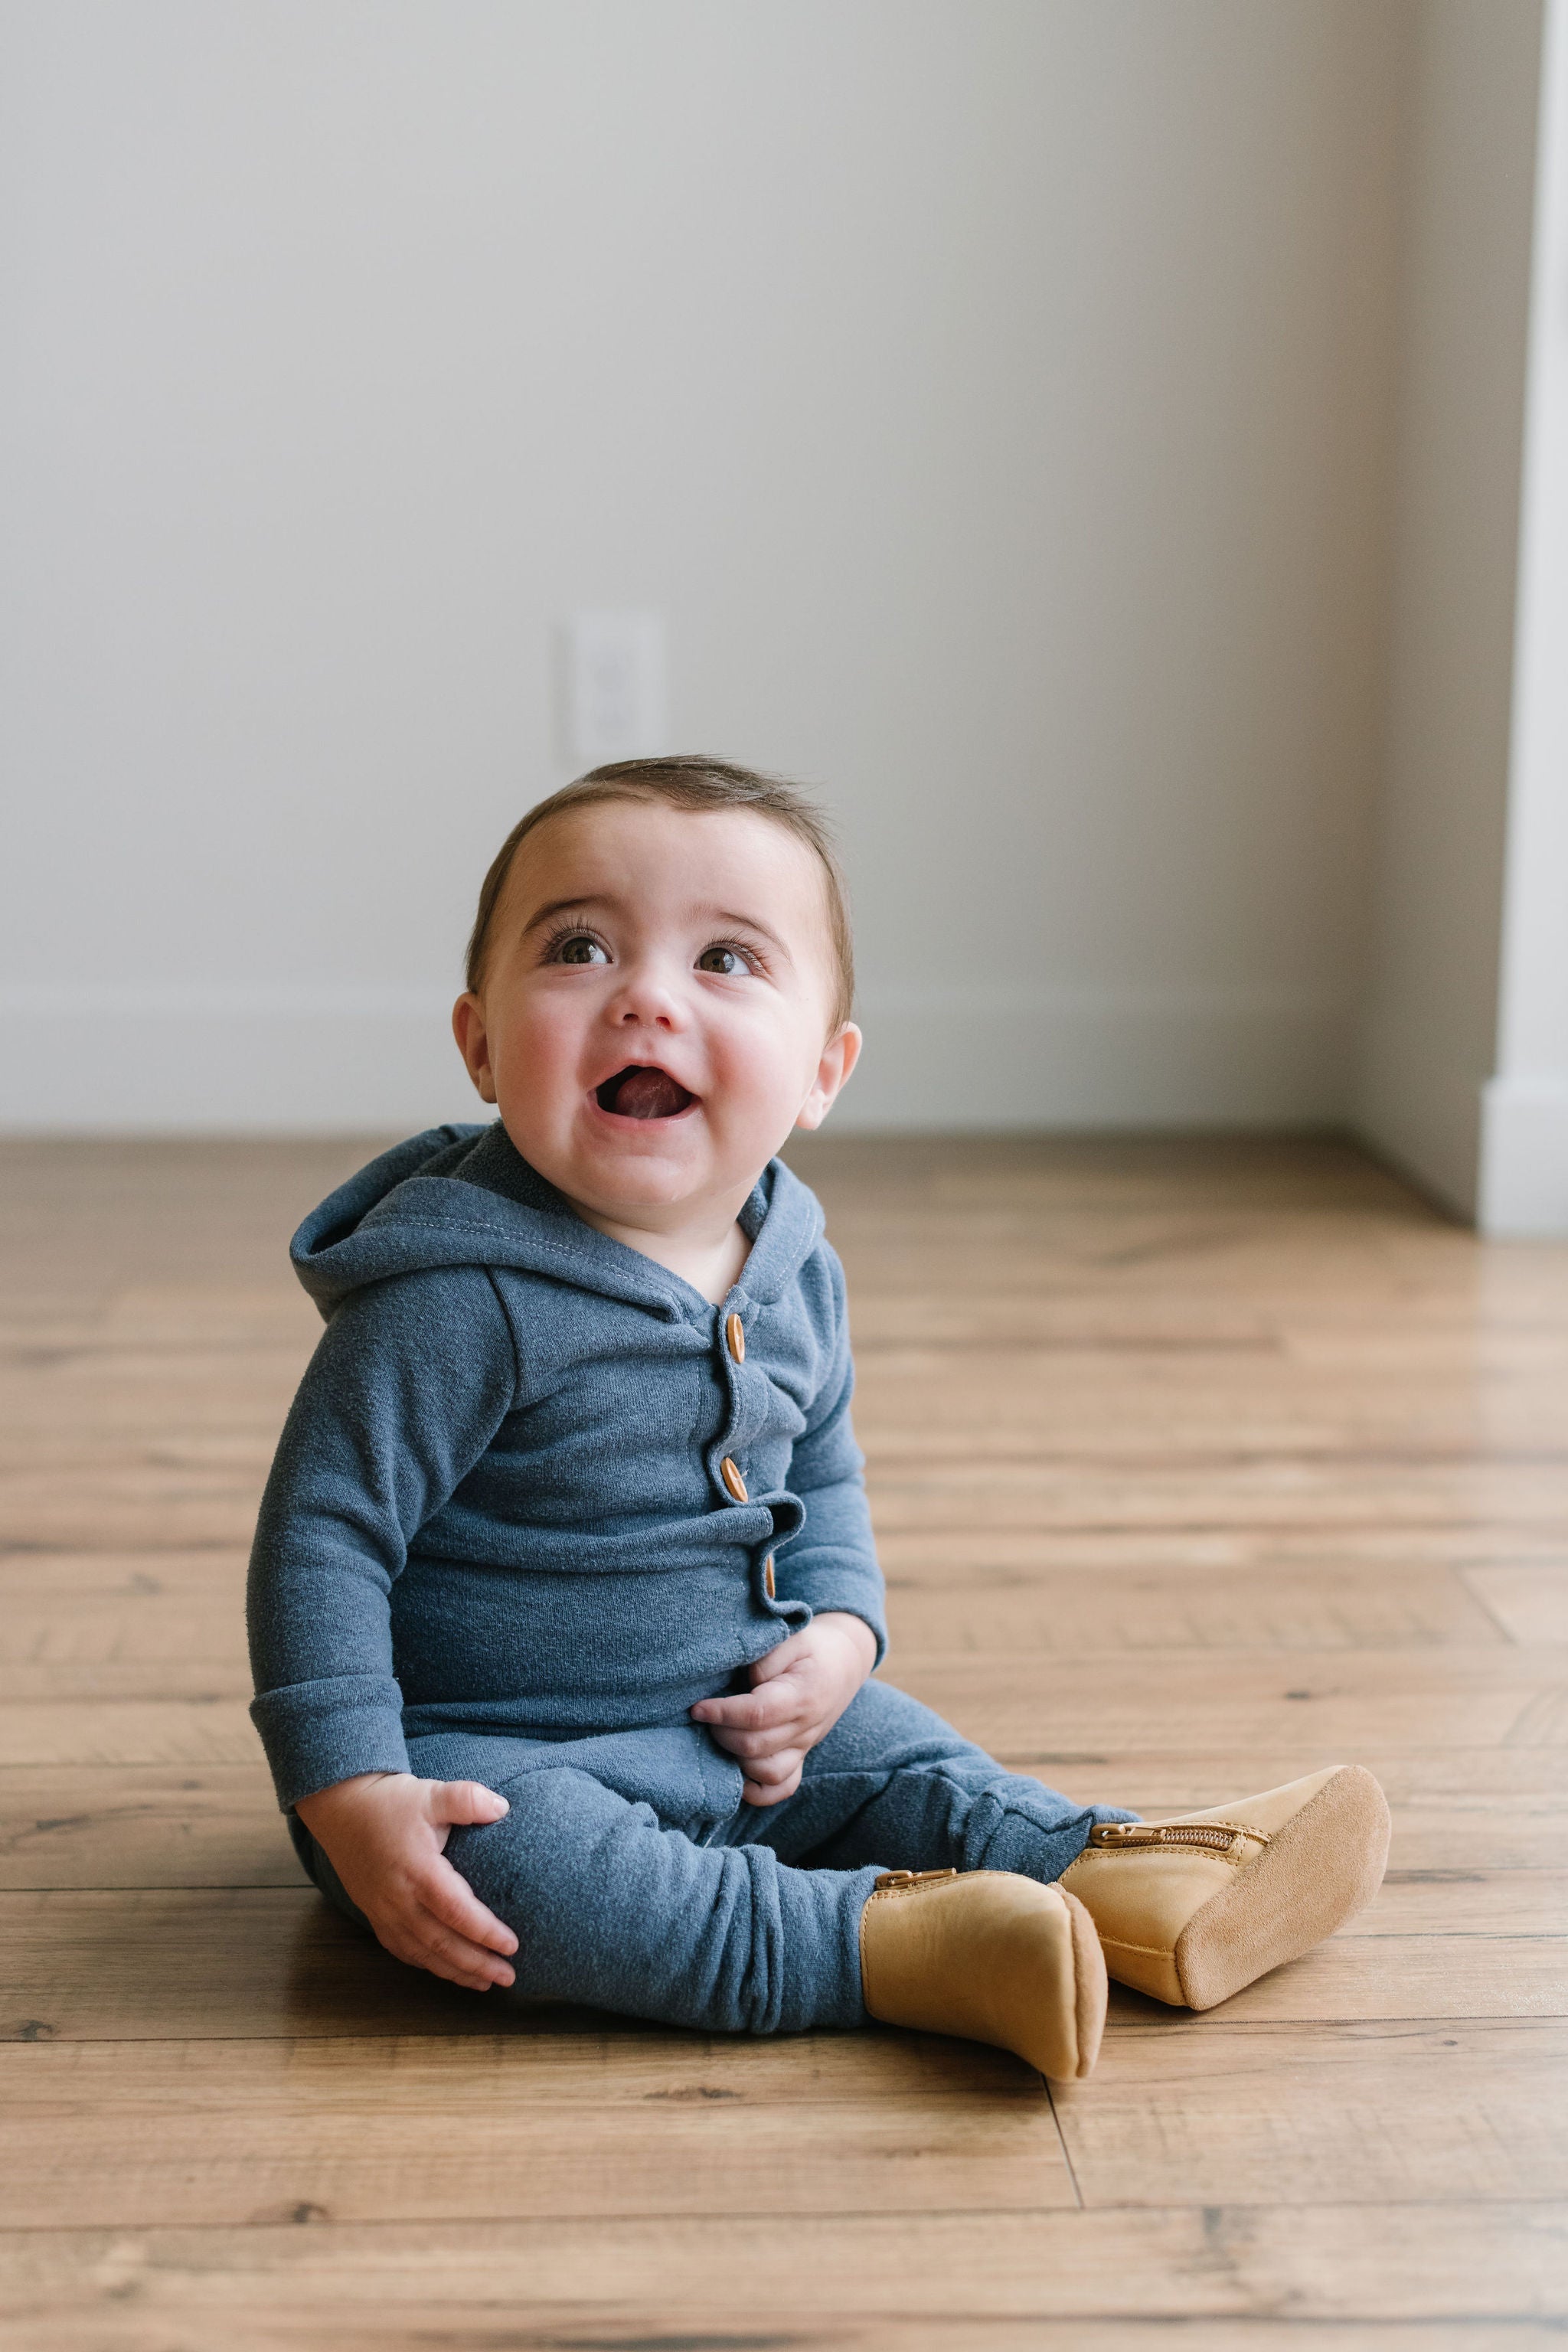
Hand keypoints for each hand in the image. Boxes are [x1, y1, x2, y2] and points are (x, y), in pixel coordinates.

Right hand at [293, 1772, 518, 1991]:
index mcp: (418, 1871)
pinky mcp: (374, 1915)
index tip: (513, 1946)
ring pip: (422, 1953)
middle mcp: (399, 1899)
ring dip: (455, 1971)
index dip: (485, 1933)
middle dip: (477, 1964)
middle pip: (442, 1943)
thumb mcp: (430, 1793)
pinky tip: (446, 1969)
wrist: (340, 1808)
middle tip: (509, 1977)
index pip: (457, 1912)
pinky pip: (402, 1950)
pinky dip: (427, 1964)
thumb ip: (467, 1799)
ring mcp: (383, 1912)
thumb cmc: (389, 1802)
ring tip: (485, 1982)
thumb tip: (503, 1808)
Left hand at [691, 1611, 876, 1805]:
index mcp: (802, 1695)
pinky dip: (756, 1790)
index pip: (758, 1714)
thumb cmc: (810, 1647)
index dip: (723, 1713)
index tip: (698, 1708)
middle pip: (755, 1747)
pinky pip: (781, 1788)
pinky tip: (735, 1772)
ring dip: (735, 1760)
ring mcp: (803, 1747)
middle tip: (705, 1715)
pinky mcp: (800, 1758)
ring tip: (720, 1736)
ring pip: (768, 1774)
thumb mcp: (790, 1638)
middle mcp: (805, 1728)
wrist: (844, 1662)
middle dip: (721, 1734)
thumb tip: (742, 1686)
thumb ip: (764, 1659)